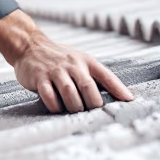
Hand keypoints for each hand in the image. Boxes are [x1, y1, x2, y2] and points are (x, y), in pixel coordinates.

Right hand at [0, 9, 133, 112]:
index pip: (106, 75)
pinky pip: (49, 95)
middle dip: (93, 104)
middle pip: (88, 87)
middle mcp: (72, 65)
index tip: (129, 101)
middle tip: (94, 114)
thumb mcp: (80, 61)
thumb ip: (94, 76)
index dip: (118, 89)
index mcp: (86, 61)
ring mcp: (55, 71)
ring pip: (70, 93)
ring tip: (76, 112)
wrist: (30, 46)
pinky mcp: (40, 77)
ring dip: (75, 107)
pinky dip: (55, 106)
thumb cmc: (59, 58)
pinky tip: (58, 109)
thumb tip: (115, 96)